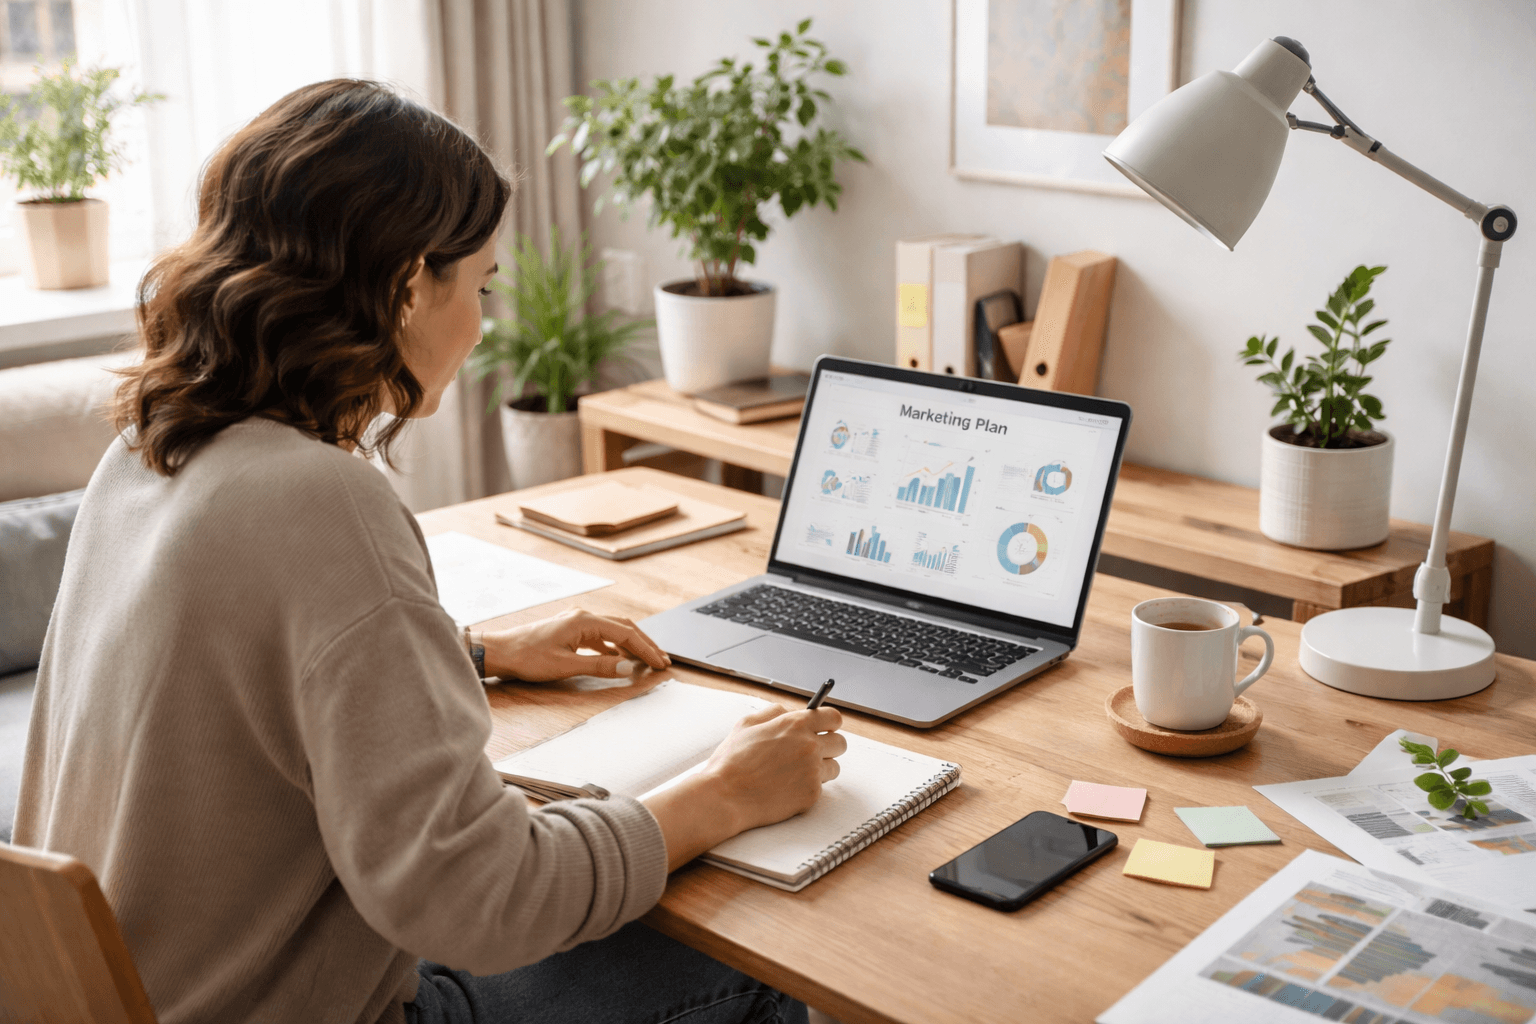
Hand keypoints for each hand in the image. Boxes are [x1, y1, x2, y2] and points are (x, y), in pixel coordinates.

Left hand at [482, 609, 670, 680]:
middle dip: (645, 644)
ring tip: (646, 660)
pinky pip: (601, 636)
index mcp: (585, 621)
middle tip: (662, 660)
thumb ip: (599, 666)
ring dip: (631, 644)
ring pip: (613, 630)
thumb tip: (626, 667)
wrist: (500, 651)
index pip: (626, 634)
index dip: (646, 649)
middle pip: (624, 627)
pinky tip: (619, 658)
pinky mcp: (570, 630)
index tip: (661, 663)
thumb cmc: (528, 657)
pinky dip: (615, 646)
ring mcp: (577, 622)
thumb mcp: (565, 666)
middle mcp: (584, 616)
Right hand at [700, 705, 845, 831]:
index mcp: (795, 725)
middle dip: (829, 746)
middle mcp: (809, 746)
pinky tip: (786, 788)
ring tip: (795, 773)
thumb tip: (789, 712)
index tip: (824, 728)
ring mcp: (813, 772)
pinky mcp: (811, 794)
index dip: (829, 723)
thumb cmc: (732, 761)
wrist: (725, 797)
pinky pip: (820, 788)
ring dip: (821, 769)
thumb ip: (774, 713)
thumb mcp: (747, 724)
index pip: (833, 717)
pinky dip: (807, 787)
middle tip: (811, 753)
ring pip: (834, 767)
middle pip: (841, 743)